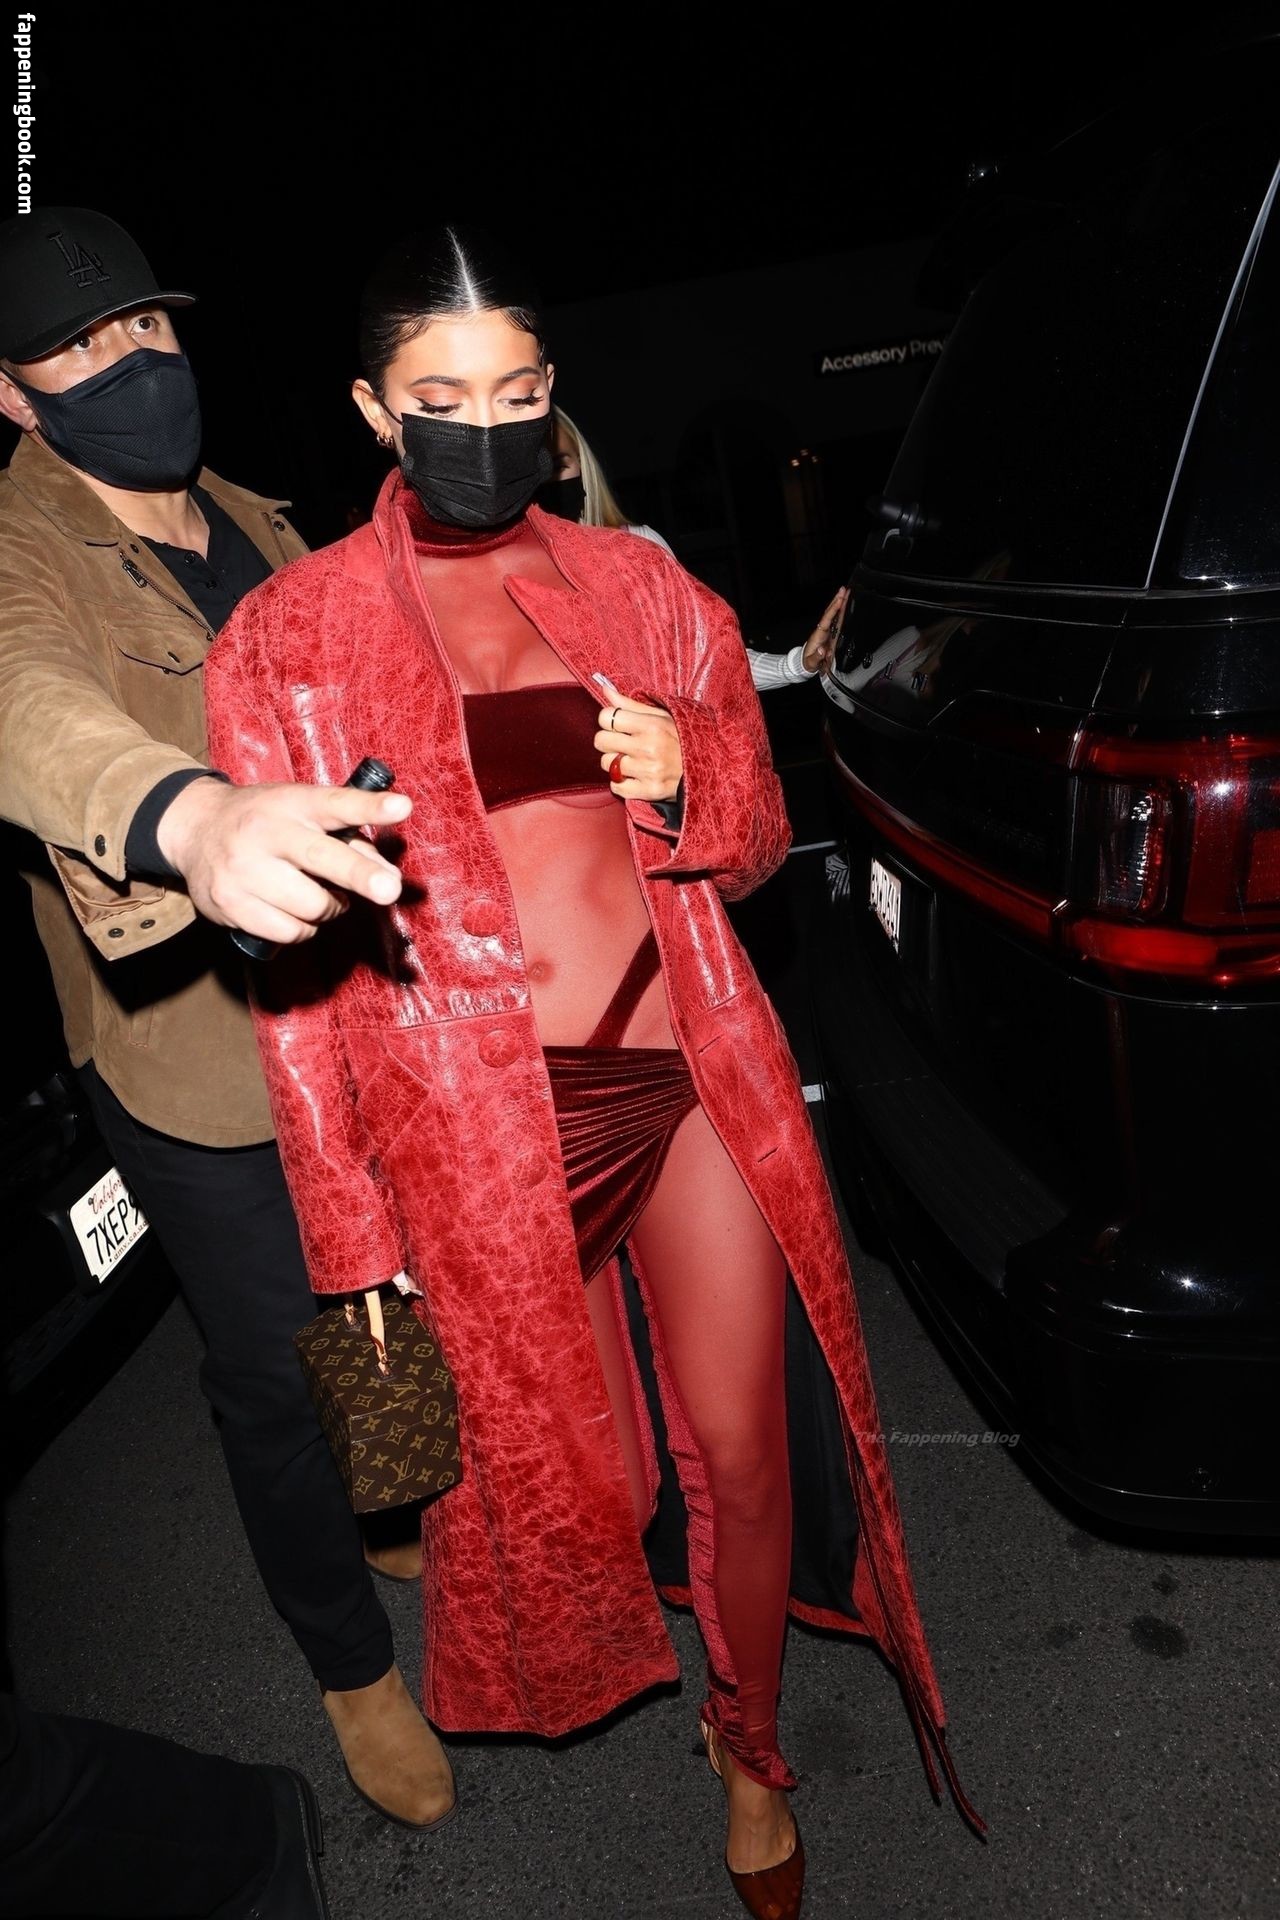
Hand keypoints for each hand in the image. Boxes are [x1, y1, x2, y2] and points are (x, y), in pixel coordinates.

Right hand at [156, 776, 412, 946]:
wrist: (195, 828)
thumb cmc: (268, 822)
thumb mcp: (305, 814)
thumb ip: (351, 839)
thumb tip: (387, 876)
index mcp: (292, 803)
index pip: (336, 803)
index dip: (370, 807)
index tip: (401, 808)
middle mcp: (266, 833)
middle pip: (322, 858)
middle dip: (360, 875)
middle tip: (389, 889)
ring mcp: (244, 870)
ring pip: (312, 906)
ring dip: (329, 907)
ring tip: (316, 891)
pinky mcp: (229, 903)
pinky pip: (289, 932)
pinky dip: (303, 928)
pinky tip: (292, 909)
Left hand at [594, 680, 682, 800]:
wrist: (708, 769)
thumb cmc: (682, 739)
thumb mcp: (661, 716)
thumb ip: (631, 704)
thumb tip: (604, 690)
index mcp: (651, 725)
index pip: (606, 717)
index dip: (608, 720)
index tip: (618, 725)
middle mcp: (648, 748)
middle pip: (601, 740)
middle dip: (609, 741)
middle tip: (623, 743)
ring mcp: (648, 771)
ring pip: (607, 764)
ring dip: (615, 762)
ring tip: (632, 759)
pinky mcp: (648, 791)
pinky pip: (616, 786)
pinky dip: (621, 782)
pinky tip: (634, 776)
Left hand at [801, 584, 849, 674]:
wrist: (805, 664)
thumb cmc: (808, 662)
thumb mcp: (811, 662)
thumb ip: (817, 657)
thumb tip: (823, 651)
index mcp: (818, 635)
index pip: (827, 620)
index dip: (834, 610)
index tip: (840, 601)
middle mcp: (823, 630)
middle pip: (830, 612)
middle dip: (837, 600)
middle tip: (844, 589)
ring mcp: (826, 630)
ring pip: (833, 614)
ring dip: (839, 603)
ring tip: (845, 592)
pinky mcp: (830, 632)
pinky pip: (836, 619)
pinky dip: (840, 610)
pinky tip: (844, 604)